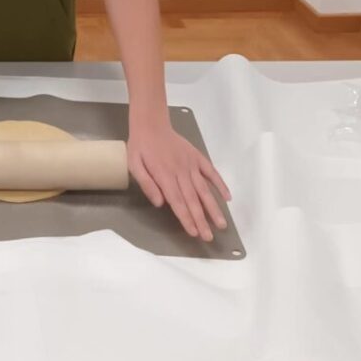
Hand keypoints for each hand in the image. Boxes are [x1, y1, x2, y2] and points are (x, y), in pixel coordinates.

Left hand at [127, 119, 231, 241]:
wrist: (151, 123)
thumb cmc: (141, 146)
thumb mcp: (134, 164)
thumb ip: (146, 183)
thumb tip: (159, 203)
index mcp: (164, 175)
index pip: (177, 202)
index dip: (186, 218)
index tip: (194, 233)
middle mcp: (180, 172)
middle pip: (192, 200)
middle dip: (201, 220)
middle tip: (209, 237)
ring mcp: (191, 164)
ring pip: (204, 189)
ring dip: (213, 207)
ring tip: (221, 224)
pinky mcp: (197, 157)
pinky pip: (211, 171)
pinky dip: (220, 184)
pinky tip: (227, 197)